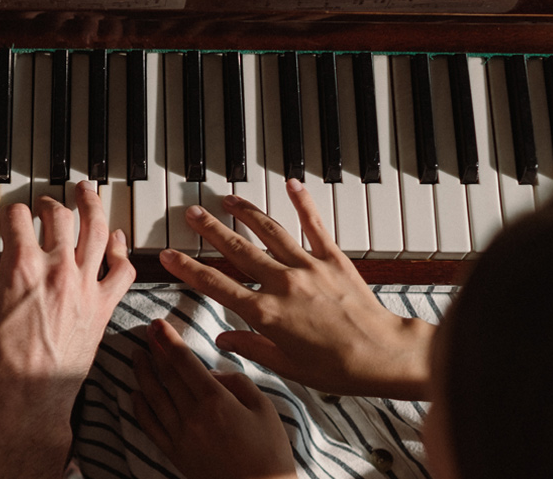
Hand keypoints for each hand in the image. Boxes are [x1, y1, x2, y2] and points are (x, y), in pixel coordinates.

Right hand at [0, 182, 135, 478]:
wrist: (26, 397)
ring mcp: (85, 286)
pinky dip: (120, 248)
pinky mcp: (104, 305)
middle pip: (59, 215)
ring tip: (86, 191)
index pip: (17, 216)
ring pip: (97, 230)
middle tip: (43, 205)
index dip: (9, 212)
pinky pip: (123, 268)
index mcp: (22, 266)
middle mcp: (58, 269)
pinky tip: (114, 237)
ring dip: (92, 205)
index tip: (6, 217)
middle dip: (48, 204)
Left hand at [133, 319, 297, 478]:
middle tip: (146, 331)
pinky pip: (150, 426)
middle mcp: (192, 416)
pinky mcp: (175, 453)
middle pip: (166, 375)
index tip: (157, 324)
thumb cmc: (269, 453)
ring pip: (153, 397)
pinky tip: (134, 394)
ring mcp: (180, 436)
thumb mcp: (265, 410)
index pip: (184, 362)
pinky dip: (139, 408)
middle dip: (154, 350)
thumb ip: (239, 383)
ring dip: (142, 373)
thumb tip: (213, 374)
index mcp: (216, 401)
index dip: (168, 340)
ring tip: (136, 356)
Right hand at [159, 180, 434, 400]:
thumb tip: (225, 340)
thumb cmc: (338, 368)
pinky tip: (291, 184)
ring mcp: (308, 267)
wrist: (383, 355)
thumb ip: (252, 347)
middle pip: (237, 249)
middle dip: (210, 230)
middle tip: (191, 213)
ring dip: (245, 212)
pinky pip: (315, 225)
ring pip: (269, 231)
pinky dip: (303, 202)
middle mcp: (282, 283)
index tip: (169, 254)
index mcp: (266, 313)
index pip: (216, 286)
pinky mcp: (333, 259)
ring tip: (226, 198)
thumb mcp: (286, 366)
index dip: (188, 268)